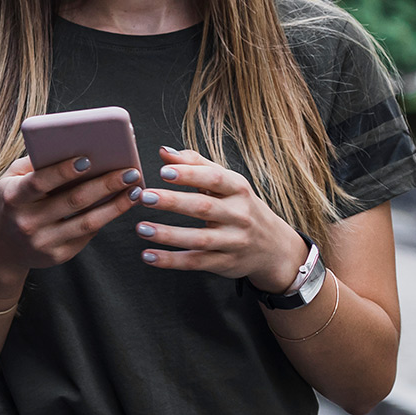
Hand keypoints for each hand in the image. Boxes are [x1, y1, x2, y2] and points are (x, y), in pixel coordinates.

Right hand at [0, 154, 143, 296]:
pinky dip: (106, 218)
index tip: (88, 158)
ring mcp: (43, 242)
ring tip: (135, 190)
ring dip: (115, 205)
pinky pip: (87, 235)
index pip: (39, 182)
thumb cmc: (11, 201)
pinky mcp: (58, 256)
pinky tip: (121, 204)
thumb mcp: (11, 179)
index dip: (63, 171)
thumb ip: (35, 164)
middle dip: (105, 184)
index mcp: (13, 197)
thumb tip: (72, 146)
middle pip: (72, 201)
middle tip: (130, 171)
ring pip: (87, 222)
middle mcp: (27, 222)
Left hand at [135, 146, 307, 289]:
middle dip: (172, 202)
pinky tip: (148, 255)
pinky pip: (195, 262)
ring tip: (141, 228)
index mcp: (238, 190)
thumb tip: (164, 151)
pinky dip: (171, 261)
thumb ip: (195, 164)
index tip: (163, 171)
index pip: (214, 179)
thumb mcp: (226, 182)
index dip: (189, 174)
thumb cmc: (240, 205)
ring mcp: (233, 241)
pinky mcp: (225, 263)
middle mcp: (238, 215)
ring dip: (168, 234)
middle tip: (144, 196)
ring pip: (199, 239)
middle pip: (203, 208)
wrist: (273, 246)